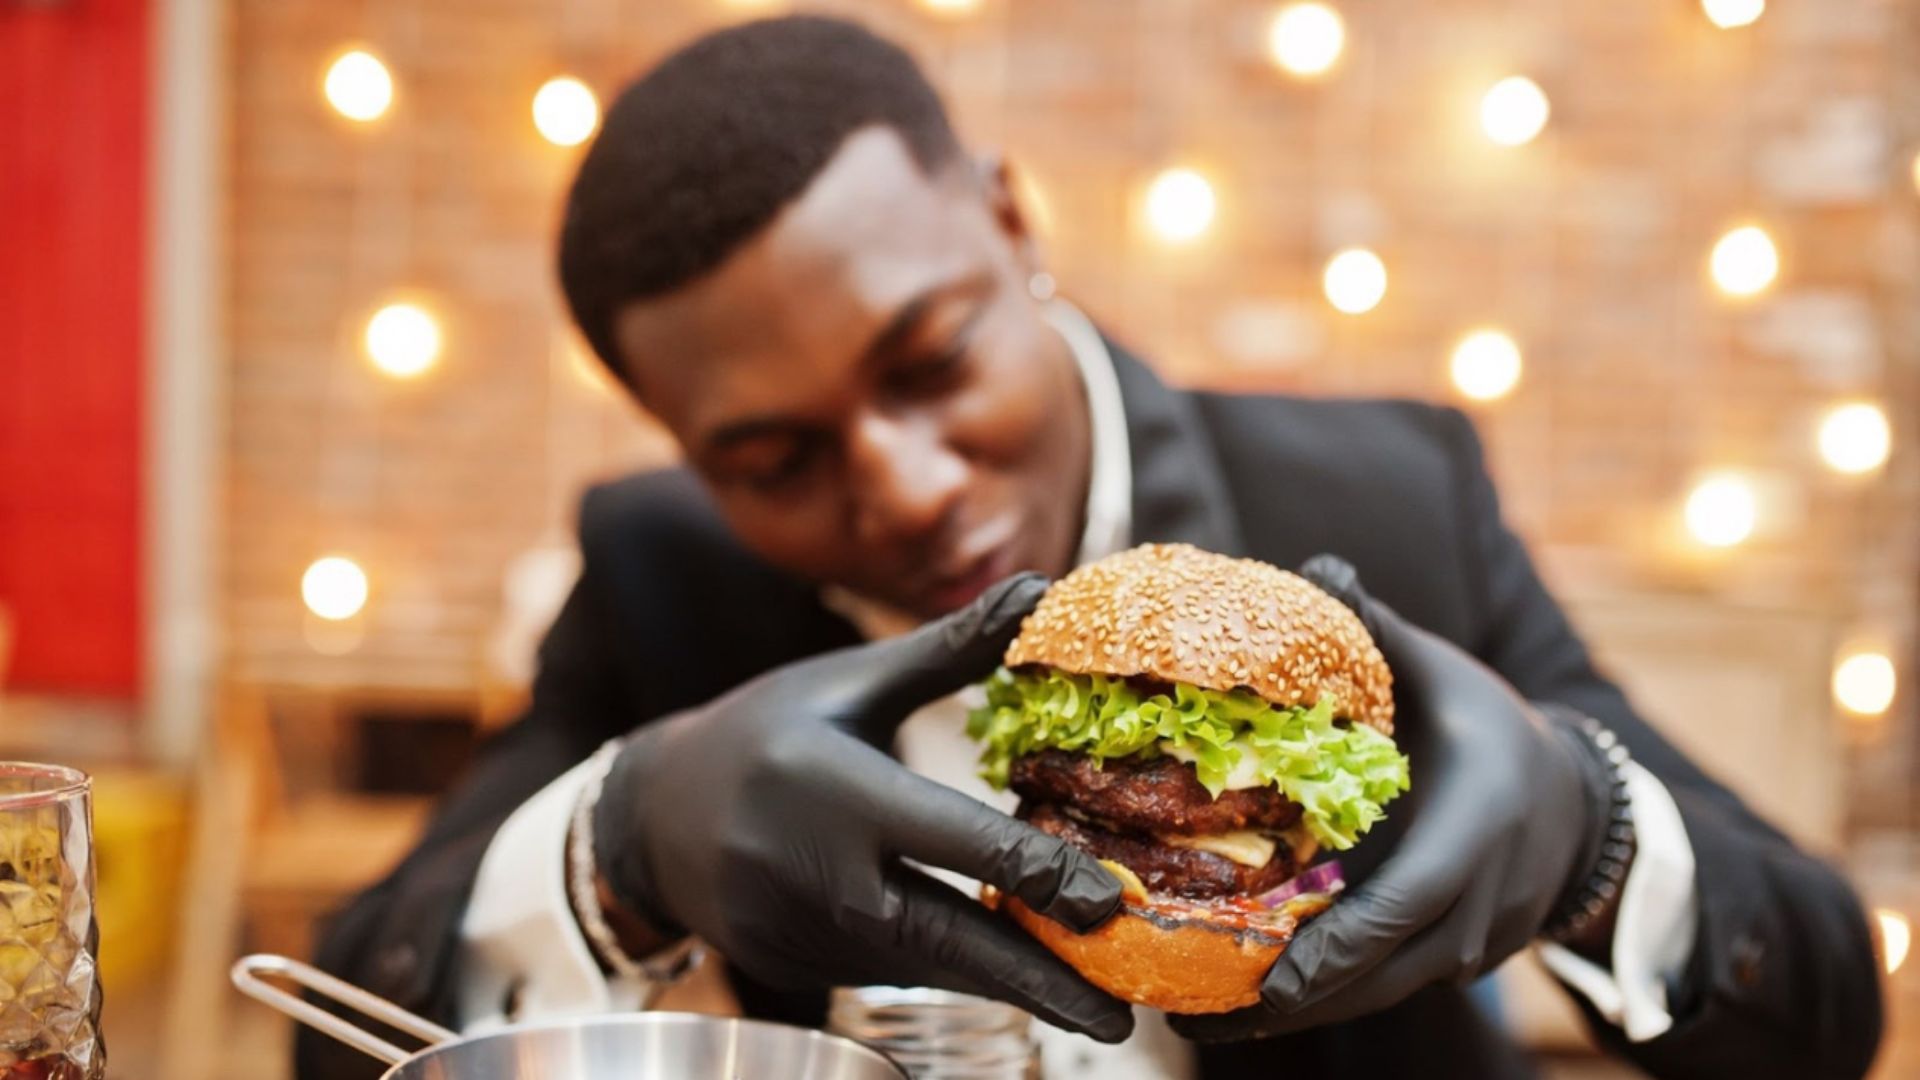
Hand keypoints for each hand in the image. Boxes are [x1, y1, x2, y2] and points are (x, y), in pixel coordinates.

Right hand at [592, 574, 1133, 1041]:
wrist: (652, 812)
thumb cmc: (766, 730)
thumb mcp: (851, 681)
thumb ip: (950, 649)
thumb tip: (1042, 588)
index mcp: (838, 790)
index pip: (955, 840)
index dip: (1038, 875)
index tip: (1110, 901)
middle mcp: (819, 872)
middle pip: (947, 939)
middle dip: (1038, 981)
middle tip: (1117, 1019)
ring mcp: (802, 929)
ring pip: (925, 967)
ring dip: (1006, 985)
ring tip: (1090, 1005)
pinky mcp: (796, 963)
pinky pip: (887, 973)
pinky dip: (949, 976)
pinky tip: (1009, 976)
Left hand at [1171, 555, 1597, 1041]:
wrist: (1577, 803)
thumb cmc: (1494, 730)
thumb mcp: (1445, 677)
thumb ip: (1381, 633)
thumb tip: (1319, 569)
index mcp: (1473, 835)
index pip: (1401, 908)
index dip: (1333, 949)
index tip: (1265, 978)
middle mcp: (1477, 907)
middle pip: (1377, 976)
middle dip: (1288, 1004)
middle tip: (1196, 1019)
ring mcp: (1473, 947)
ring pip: (1378, 994)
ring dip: (1296, 1013)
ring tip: (1204, 1024)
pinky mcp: (1457, 964)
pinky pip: (1386, 988)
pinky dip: (1325, 997)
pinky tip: (1250, 1001)